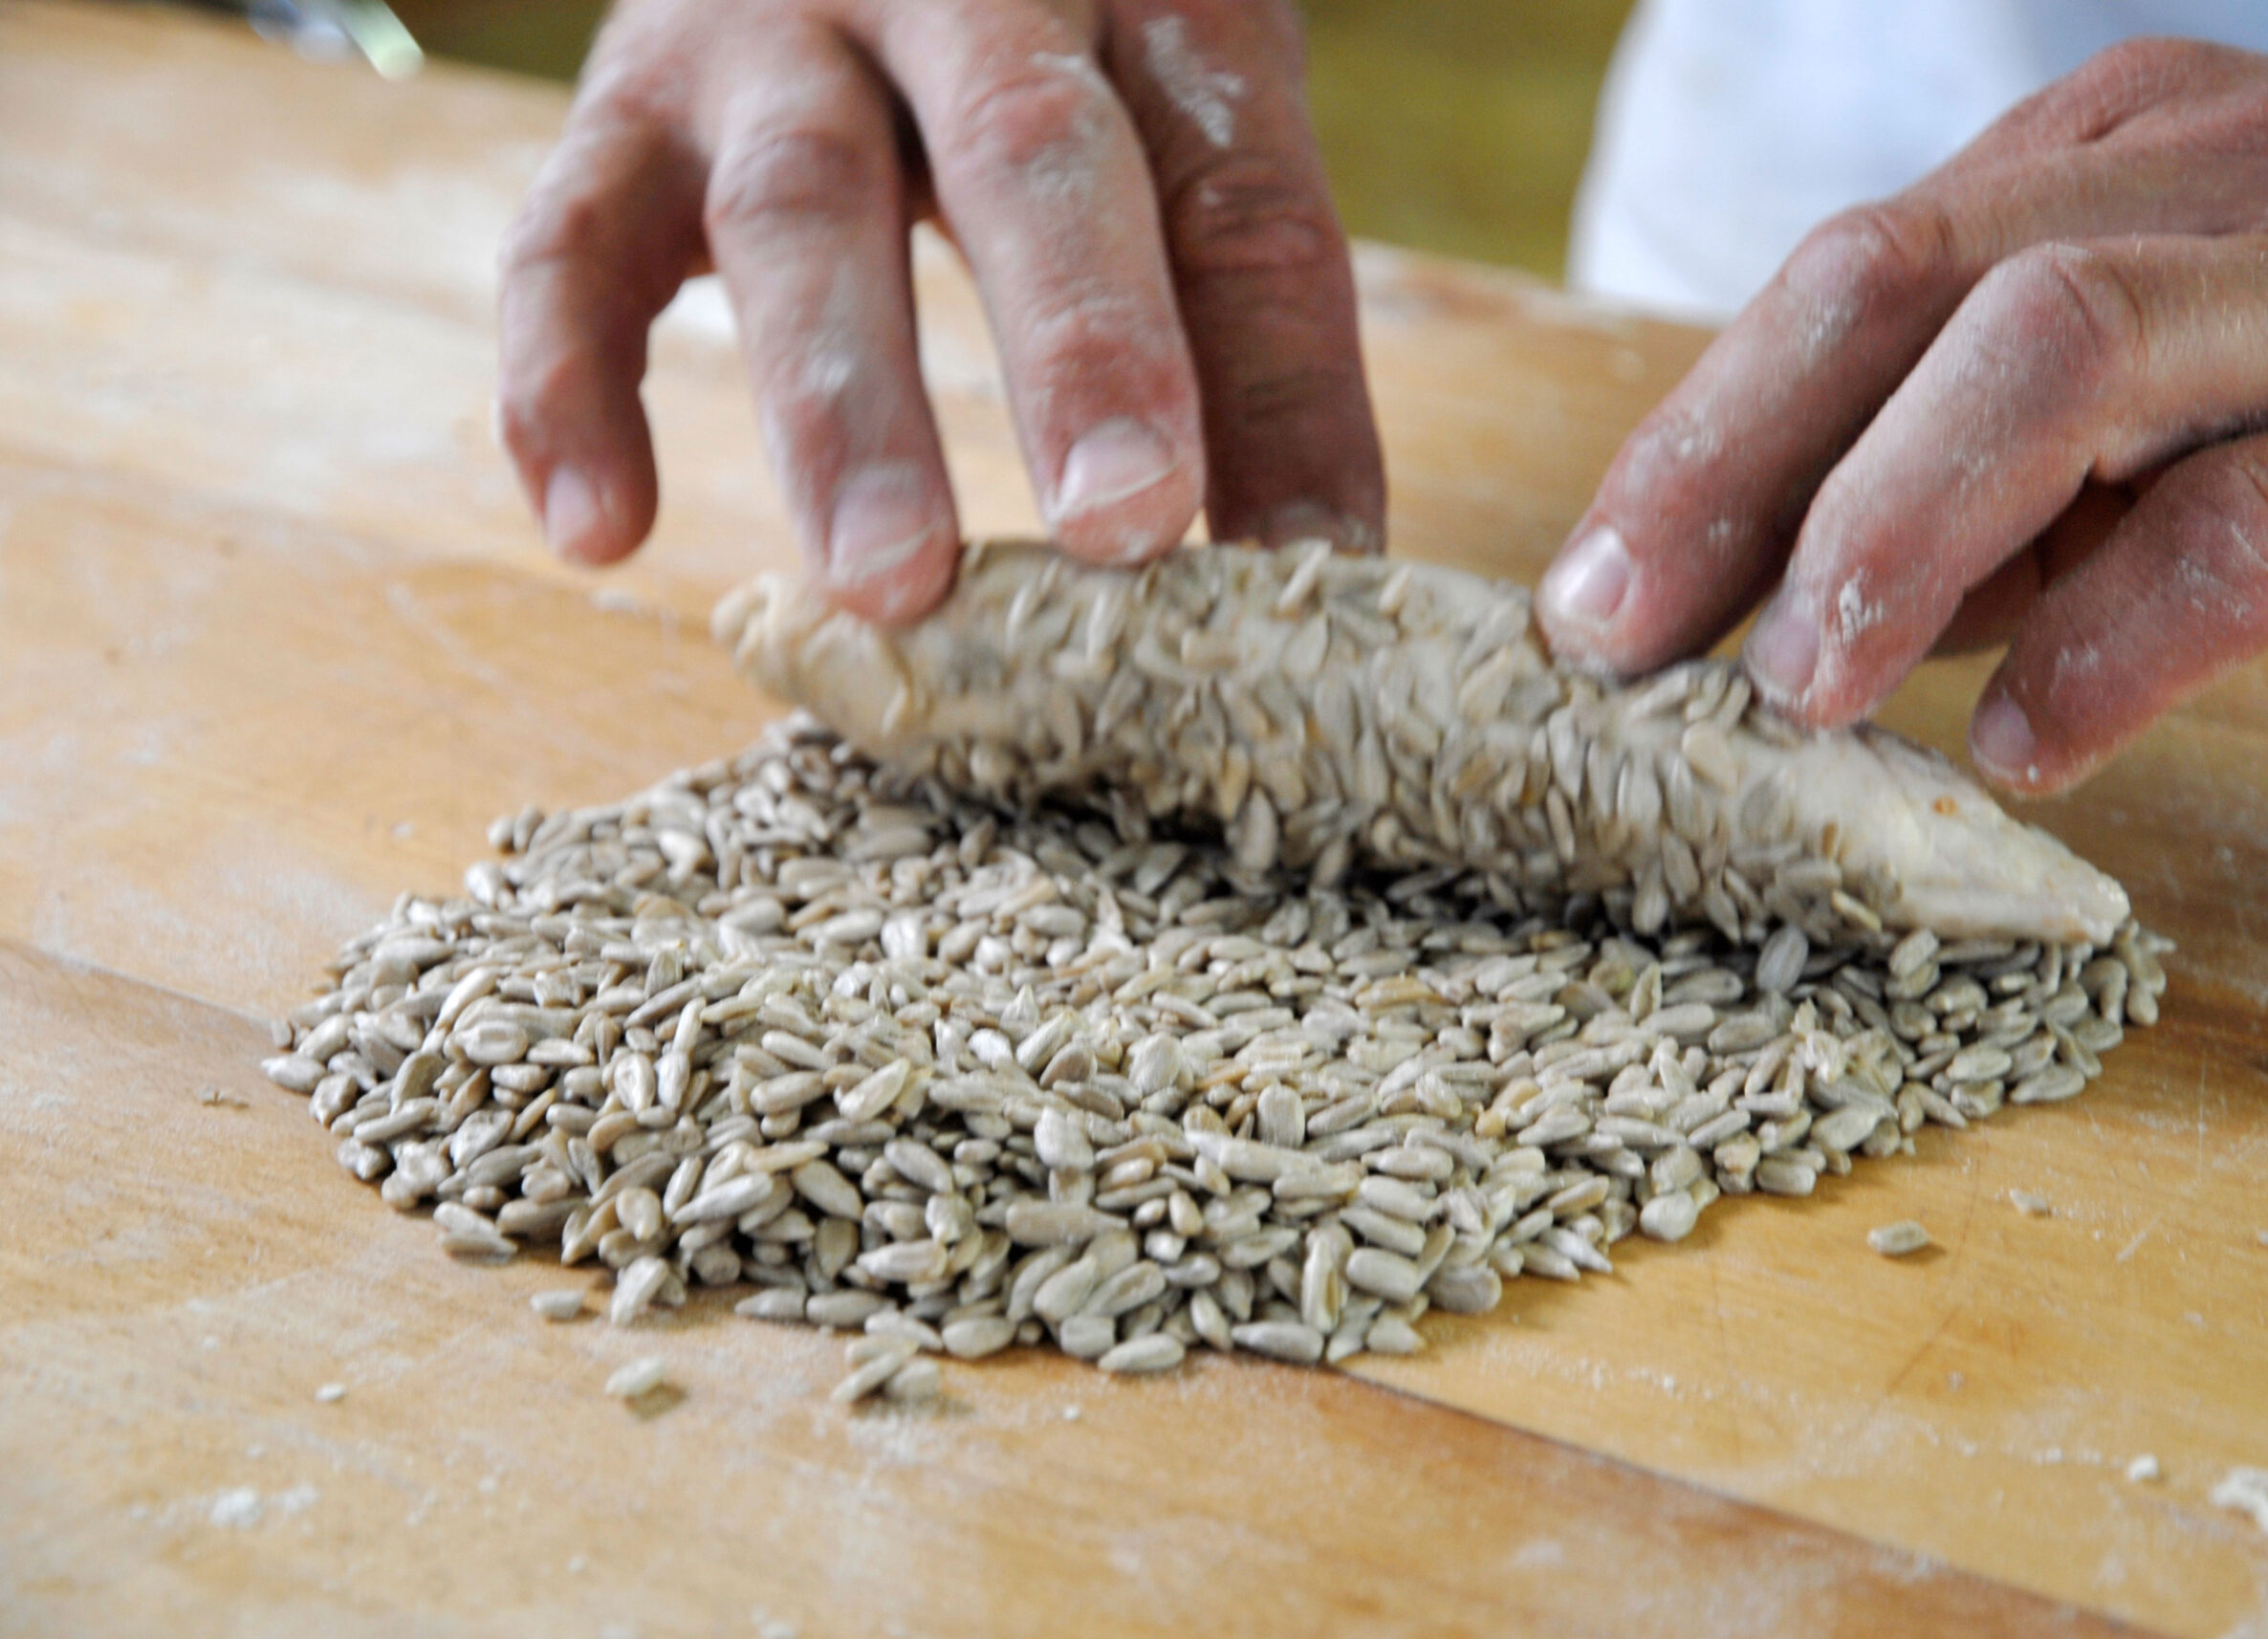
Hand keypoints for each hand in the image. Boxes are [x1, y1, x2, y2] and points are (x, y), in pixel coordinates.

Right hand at [495, 0, 1382, 621]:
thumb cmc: (1054, 28)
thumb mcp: (1176, 103)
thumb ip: (1234, 305)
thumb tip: (1309, 574)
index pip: (1238, 191)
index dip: (1282, 384)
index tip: (1315, 571)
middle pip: (1027, 150)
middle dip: (1083, 346)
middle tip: (1124, 530)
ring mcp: (768, 33)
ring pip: (799, 203)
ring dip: (844, 404)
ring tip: (890, 586)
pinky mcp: (625, 100)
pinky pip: (570, 239)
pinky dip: (568, 385)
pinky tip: (598, 537)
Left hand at [1536, 40, 2267, 792]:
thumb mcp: (2132, 410)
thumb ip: (1961, 478)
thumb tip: (1734, 609)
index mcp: (2109, 160)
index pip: (1845, 278)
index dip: (1692, 446)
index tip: (1582, 608)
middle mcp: (2219, 184)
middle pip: (1905, 289)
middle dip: (1734, 474)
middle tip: (1627, 649)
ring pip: (2062, 353)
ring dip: (1891, 535)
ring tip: (1797, 696)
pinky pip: (2255, 522)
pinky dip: (2111, 641)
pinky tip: (2028, 738)